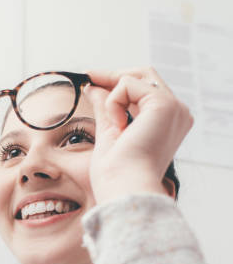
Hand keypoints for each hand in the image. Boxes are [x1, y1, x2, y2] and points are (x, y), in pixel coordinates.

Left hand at [83, 67, 193, 204]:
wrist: (125, 188)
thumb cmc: (117, 173)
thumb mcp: (109, 132)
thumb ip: (106, 108)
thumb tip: (94, 87)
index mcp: (168, 122)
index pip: (144, 88)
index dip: (117, 81)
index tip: (90, 78)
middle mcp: (177, 113)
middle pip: (144, 75)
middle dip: (112, 75)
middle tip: (88, 76)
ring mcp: (174, 108)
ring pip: (135, 77)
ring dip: (112, 96)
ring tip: (112, 124)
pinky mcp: (164, 105)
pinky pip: (128, 85)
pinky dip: (114, 102)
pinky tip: (119, 126)